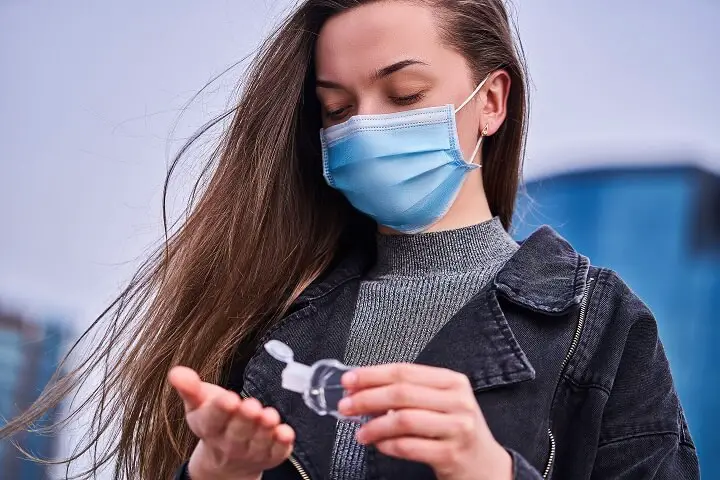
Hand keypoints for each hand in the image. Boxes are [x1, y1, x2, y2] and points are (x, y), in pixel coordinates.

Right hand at [168, 366, 294, 479]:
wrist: (226, 459)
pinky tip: (286, 432)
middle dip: (245, 418)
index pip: (212, 420)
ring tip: (270, 416)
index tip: (228, 398)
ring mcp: (250, 452)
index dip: (220, 410)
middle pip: (237, 432)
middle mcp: (229, 443)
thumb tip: (176, 372)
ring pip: (258, 442)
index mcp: (209, 428)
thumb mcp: (198, 404)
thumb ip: (189, 388)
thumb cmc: (215, 422)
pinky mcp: (270, 456)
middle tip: (251, 406)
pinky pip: (276, 452)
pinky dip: (282, 444)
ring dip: (264, 430)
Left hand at [338, 364, 511, 479]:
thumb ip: (410, 393)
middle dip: (367, 398)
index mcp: (453, 381)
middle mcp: (458, 401)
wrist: (486, 466)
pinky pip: (409, 447)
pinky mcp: (451, 454)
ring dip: (374, 426)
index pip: (405, 371)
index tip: (349, 380)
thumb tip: (364, 389)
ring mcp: (457, 428)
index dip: (372, 375)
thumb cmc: (457, 430)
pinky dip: (388, 446)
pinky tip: (379, 445)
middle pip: (402, 393)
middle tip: (346, 406)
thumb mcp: (442, 403)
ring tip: (360, 432)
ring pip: (403, 420)